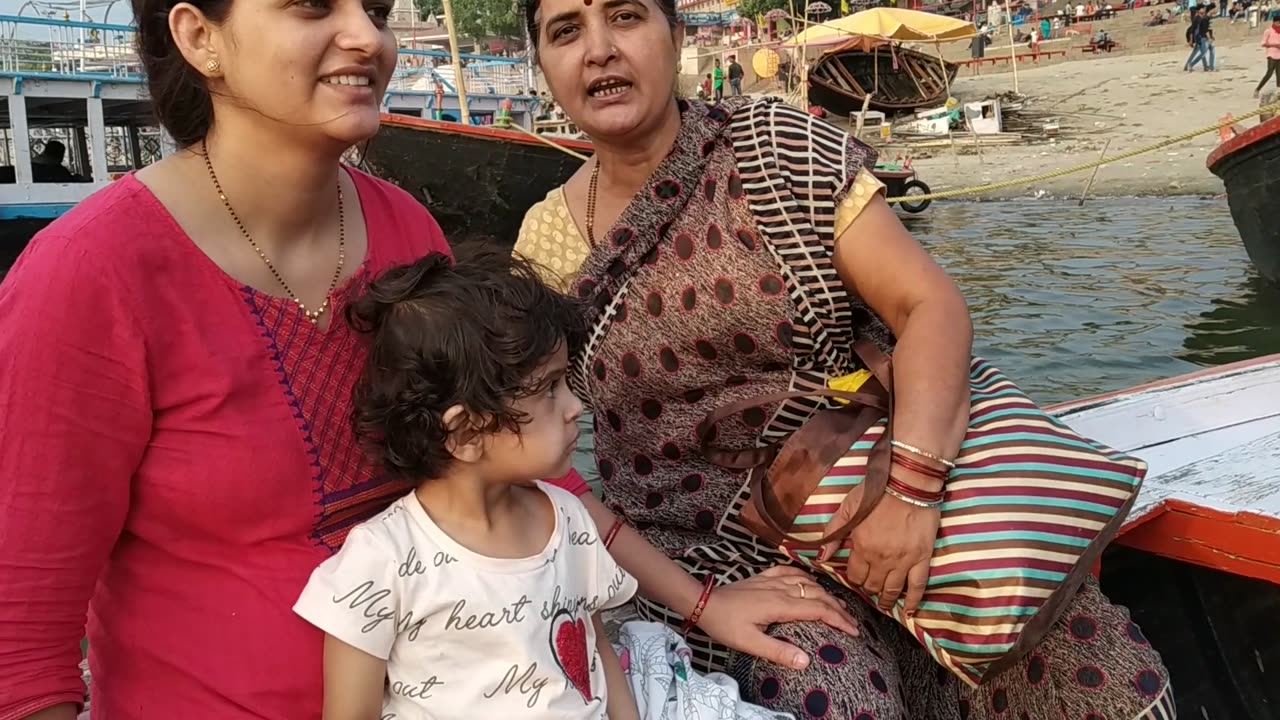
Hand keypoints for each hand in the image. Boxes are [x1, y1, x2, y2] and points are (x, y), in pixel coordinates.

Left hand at [695, 565, 859, 670]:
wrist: (703, 602)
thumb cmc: (725, 624)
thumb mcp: (750, 643)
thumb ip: (778, 652)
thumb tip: (806, 661)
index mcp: (781, 605)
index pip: (819, 610)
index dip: (839, 620)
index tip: (854, 632)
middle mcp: (780, 589)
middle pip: (818, 595)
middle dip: (838, 608)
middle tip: (852, 623)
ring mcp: (772, 580)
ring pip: (807, 582)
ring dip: (825, 593)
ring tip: (838, 605)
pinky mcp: (763, 577)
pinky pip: (790, 571)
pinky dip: (805, 576)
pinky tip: (808, 581)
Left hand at [819, 471, 940, 615]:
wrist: (908, 482)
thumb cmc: (876, 491)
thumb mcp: (848, 508)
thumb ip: (833, 533)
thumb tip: (821, 556)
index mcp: (861, 547)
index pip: (854, 576)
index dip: (854, 578)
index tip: (856, 577)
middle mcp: (881, 559)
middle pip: (873, 585)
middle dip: (869, 589)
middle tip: (870, 587)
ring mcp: (903, 560)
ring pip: (893, 589)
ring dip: (887, 599)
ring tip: (885, 604)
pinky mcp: (922, 557)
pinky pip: (918, 586)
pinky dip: (914, 601)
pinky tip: (910, 611)